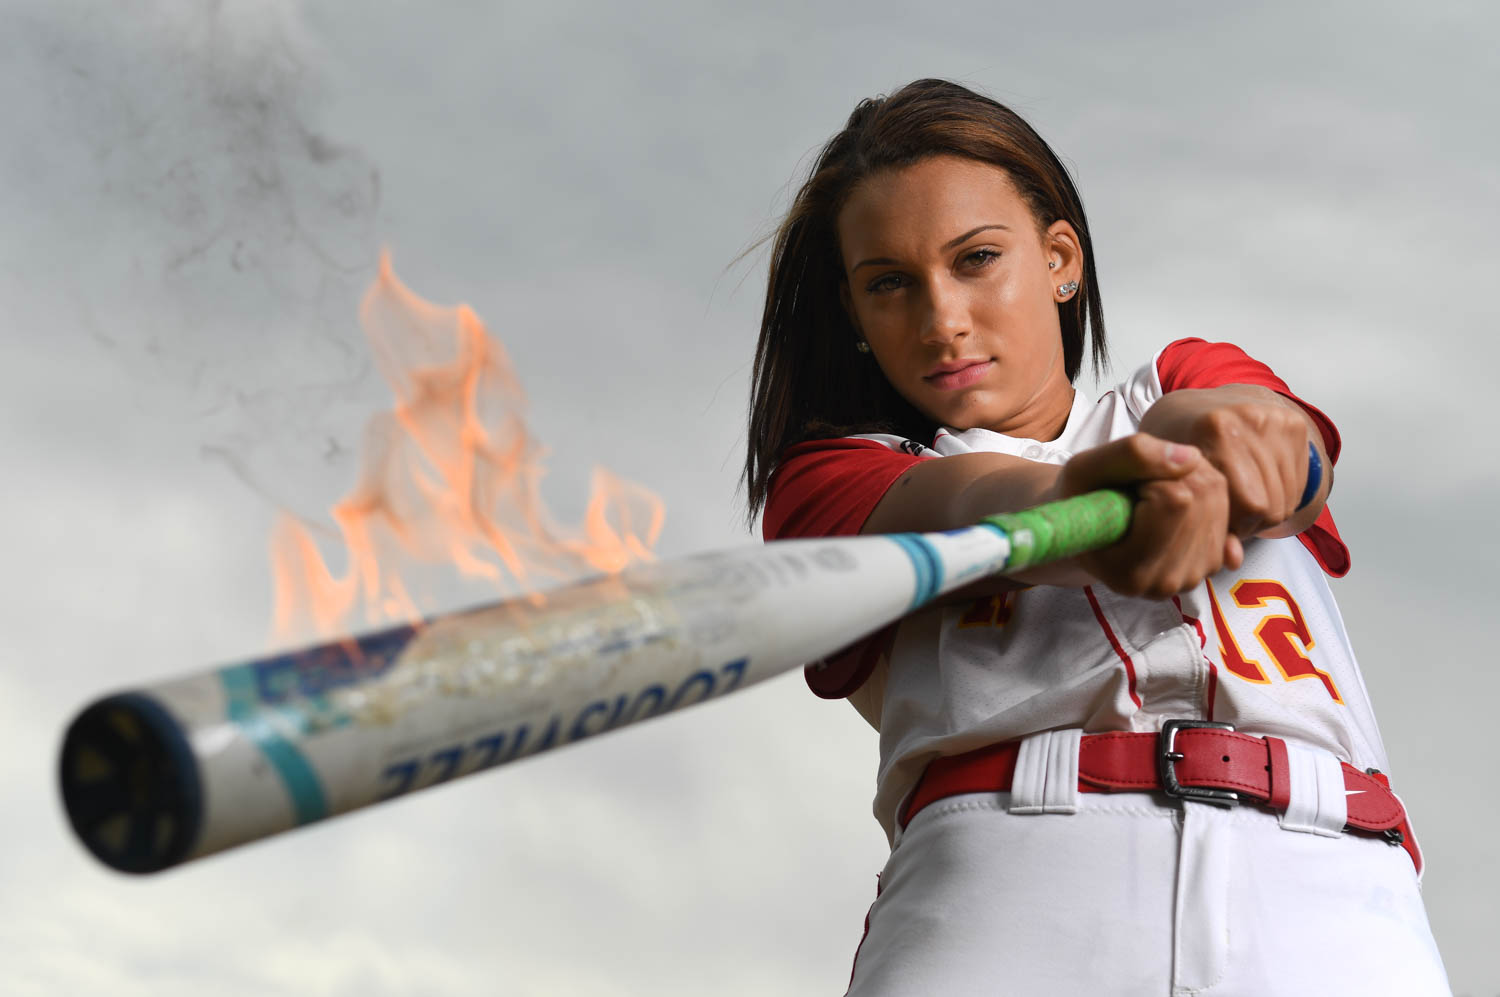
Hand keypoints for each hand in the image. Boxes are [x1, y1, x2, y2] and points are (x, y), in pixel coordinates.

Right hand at [1057, 433, 1238, 598]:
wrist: (1086, 531)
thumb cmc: (1079, 501)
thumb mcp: (1085, 468)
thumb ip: (1131, 456)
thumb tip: (1192, 457)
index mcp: (1130, 572)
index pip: (1175, 500)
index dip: (1151, 475)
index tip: (1125, 485)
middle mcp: (1166, 583)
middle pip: (1201, 497)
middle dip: (1173, 474)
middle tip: (1139, 484)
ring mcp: (1192, 576)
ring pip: (1217, 499)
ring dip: (1189, 478)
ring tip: (1152, 492)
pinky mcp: (1210, 564)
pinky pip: (1227, 508)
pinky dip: (1203, 492)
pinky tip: (1174, 504)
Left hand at [1138, 386, 1320, 538]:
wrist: (1194, 406)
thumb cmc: (1175, 448)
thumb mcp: (1170, 480)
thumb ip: (1199, 520)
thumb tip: (1233, 559)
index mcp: (1214, 430)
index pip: (1246, 503)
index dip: (1231, 525)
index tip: (1216, 524)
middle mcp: (1248, 419)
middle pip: (1269, 504)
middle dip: (1249, 521)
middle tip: (1228, 516)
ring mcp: (1275, 419)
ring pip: (1286, 497)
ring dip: (1265, 512)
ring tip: (1240, 502)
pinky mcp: (1293, 424)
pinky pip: (1298, 483)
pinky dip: (1279, 496)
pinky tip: (1256, 487)